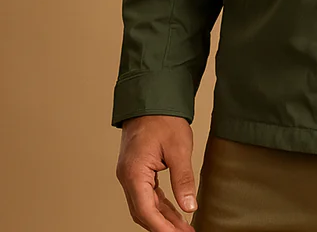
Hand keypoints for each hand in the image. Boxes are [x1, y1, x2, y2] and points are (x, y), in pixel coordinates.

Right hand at [115, 115, 197, 230]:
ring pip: (146, 205)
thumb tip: (189, 207)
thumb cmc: (163, 118)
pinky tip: (175, 214)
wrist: (152, 98)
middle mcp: (128, 176)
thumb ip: (183, 179)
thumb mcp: (178, 148)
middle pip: (143, 212)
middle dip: (163, 227)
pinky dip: (161, 206)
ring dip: (163, 219)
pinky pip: (148, 194)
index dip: (162, 228)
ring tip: (183, 230)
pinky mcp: (137, 171)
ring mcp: (131, 174)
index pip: (145, 210)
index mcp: (134, 172)